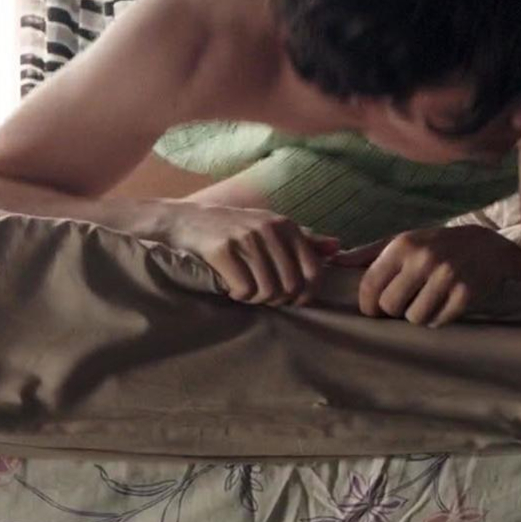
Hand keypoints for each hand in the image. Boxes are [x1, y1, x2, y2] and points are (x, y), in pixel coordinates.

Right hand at [164, 202, 338, 305]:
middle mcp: (269, 229)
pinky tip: (231, 288)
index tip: (291, 300)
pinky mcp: (222, 250)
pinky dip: (239, 295)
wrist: (184, 221)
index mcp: (285, 225)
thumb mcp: (269, 227)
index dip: (305, 294)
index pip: (313, 271)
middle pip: (290, 285)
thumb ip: (303, 239)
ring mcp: (245, 239)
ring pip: (267, 290)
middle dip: (277, 299)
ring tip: (245, 291)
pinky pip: (244, 289)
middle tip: (262, 296)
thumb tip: (337, 246)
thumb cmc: (231, 228)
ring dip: (256, 299)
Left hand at [333, 225, 520, 325]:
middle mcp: (423, 259)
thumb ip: (368, 253)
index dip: (367, 305)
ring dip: (416, 315)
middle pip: (390, 306)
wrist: (487, 245)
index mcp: (402, 246)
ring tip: (425, 302)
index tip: (373, 309)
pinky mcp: (467, 293)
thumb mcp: (402, 242)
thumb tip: (335, 261)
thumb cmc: (434, 245)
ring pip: (414, 317)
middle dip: (393, 311)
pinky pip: (439, 321)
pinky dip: (437, 318)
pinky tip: (442, 305)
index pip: (370, 285)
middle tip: (403, 303)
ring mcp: (447, 276)